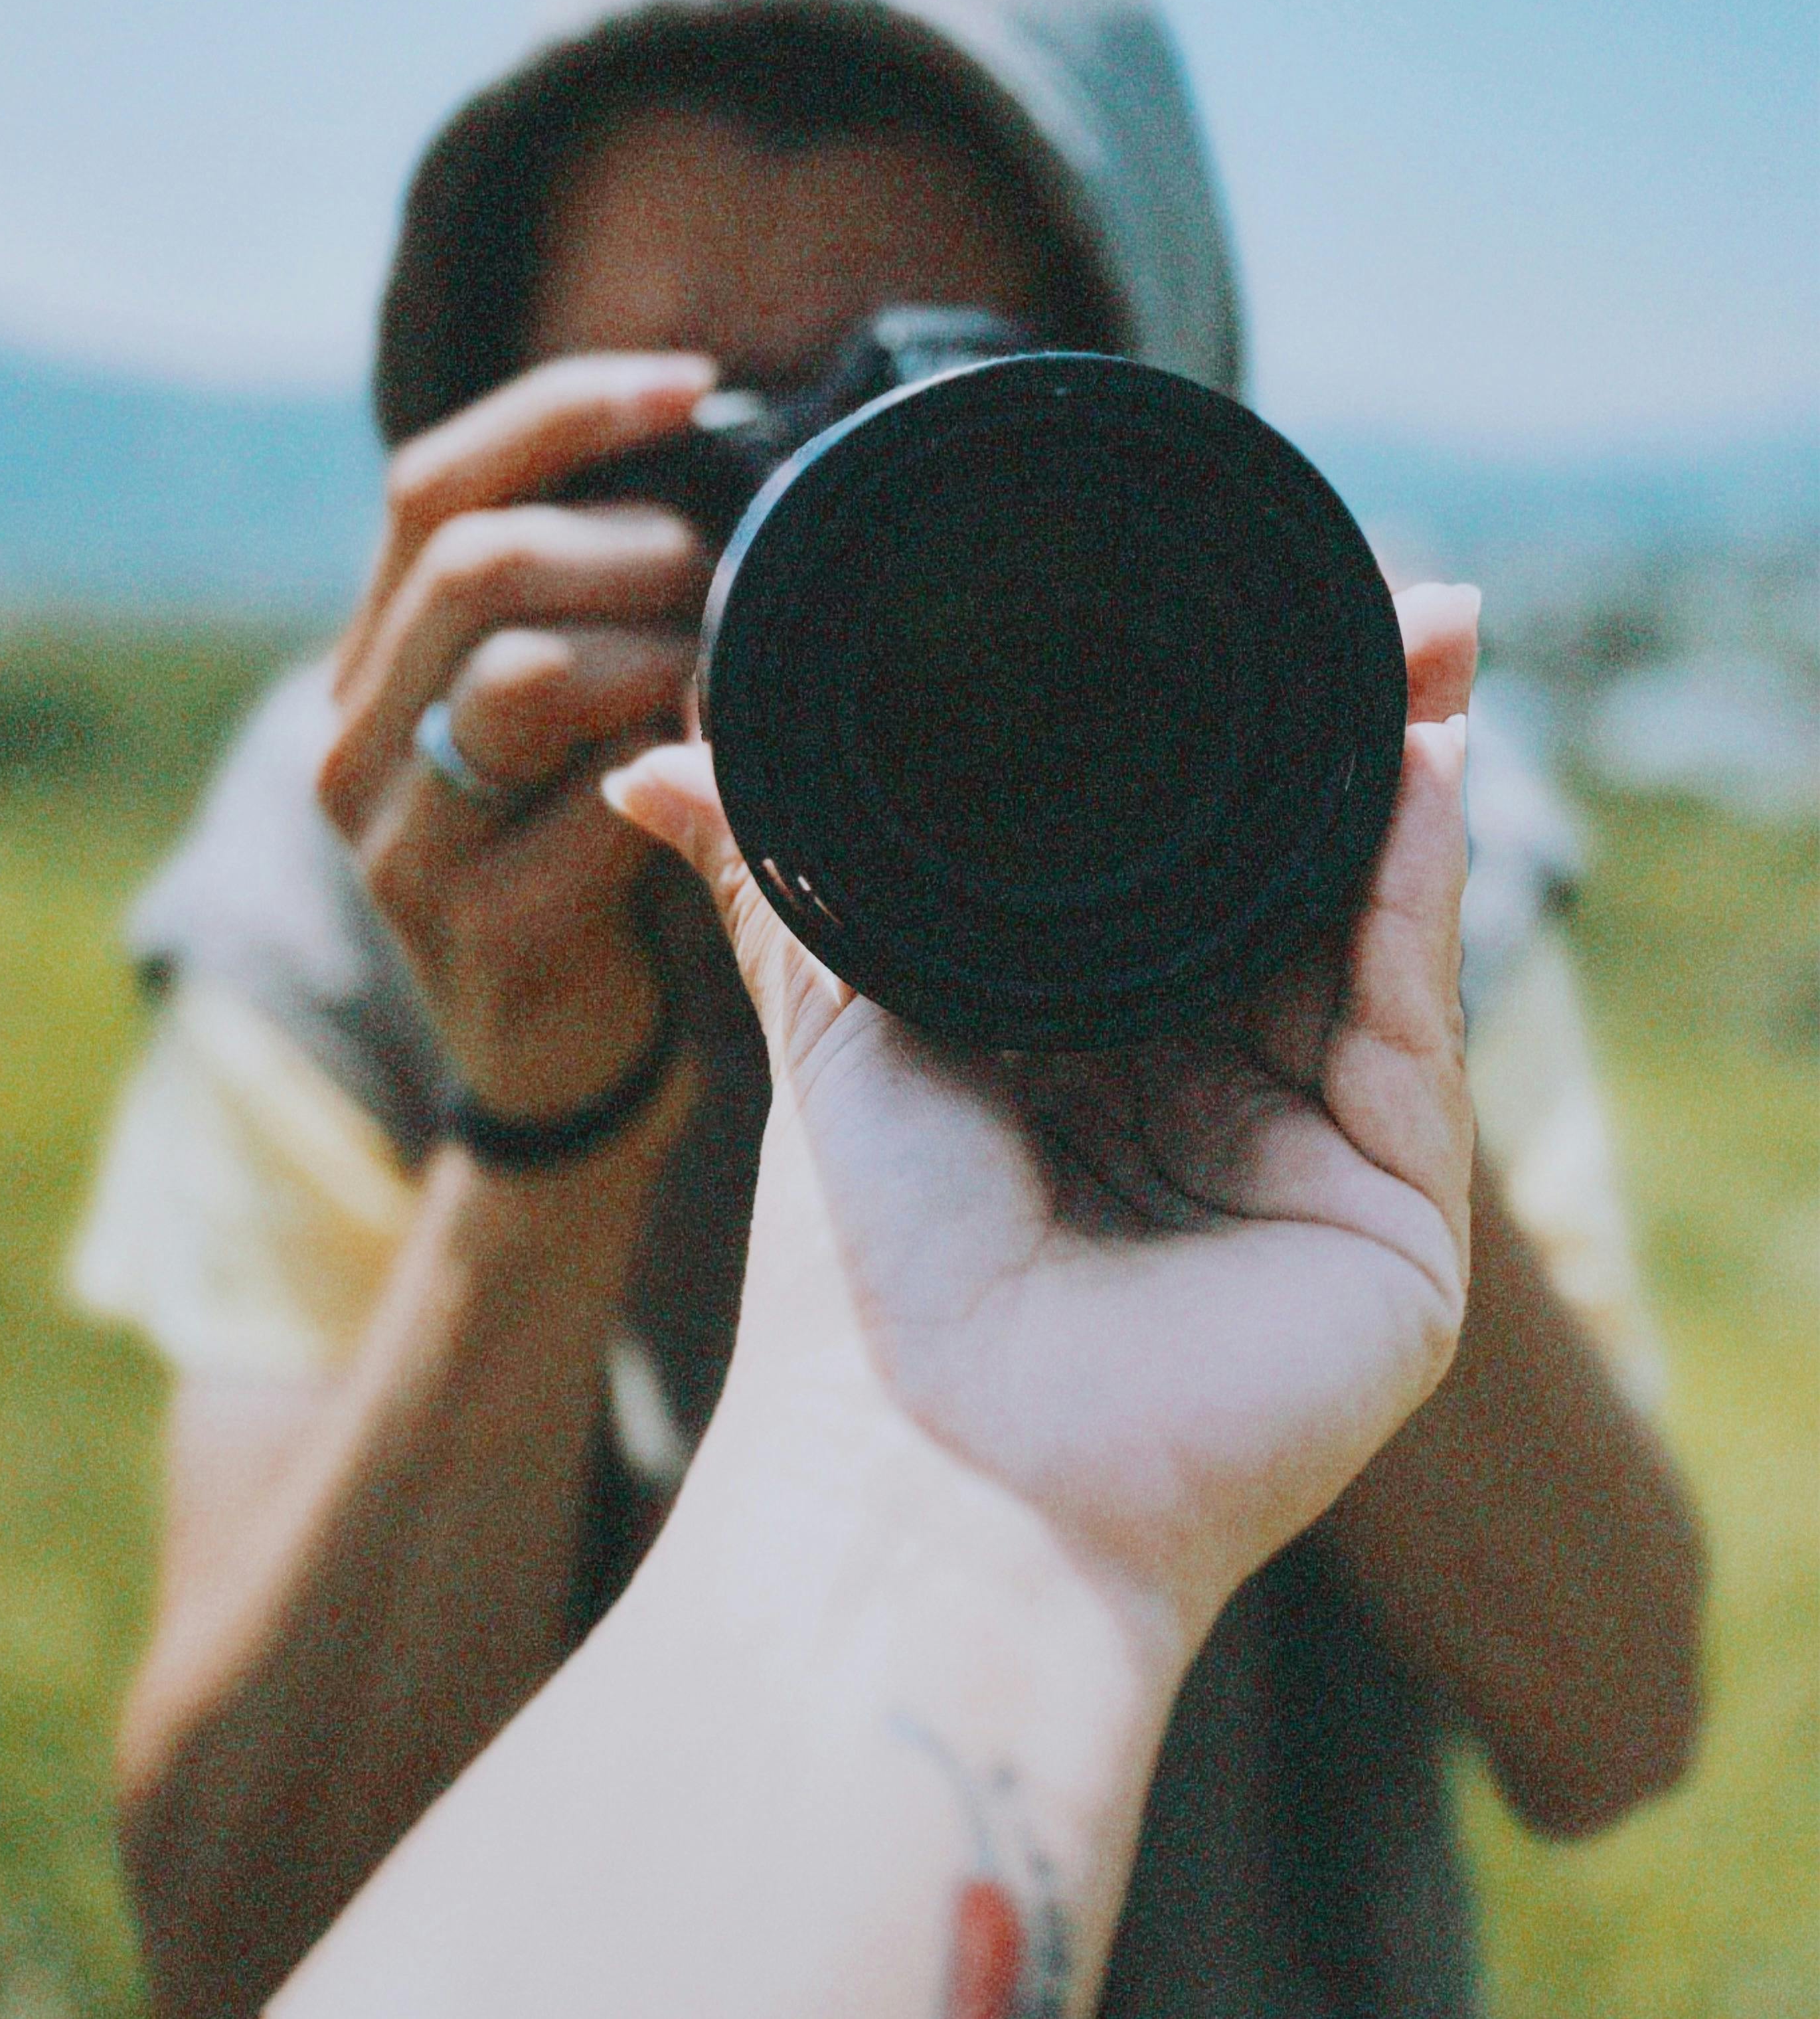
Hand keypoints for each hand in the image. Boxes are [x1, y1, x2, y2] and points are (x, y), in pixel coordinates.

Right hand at [318, 353, 715, 1117]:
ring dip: (655, 648)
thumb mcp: (565, 701)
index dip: (562, 412)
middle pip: (474, 564)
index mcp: (375, 654)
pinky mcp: (472, 930)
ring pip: (520, 674)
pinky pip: (589, 807)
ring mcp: (398, 839)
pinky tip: (721, 770)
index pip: (430, 483)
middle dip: (633, 541)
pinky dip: (677, 770)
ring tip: (725, 667)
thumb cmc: (586, 834)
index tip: (695, 383)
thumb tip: (724, 441)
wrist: (561, 1047)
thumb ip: (588, 593)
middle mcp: (354, 735)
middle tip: (734, 569)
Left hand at [602, 583, 1479, 1651]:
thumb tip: (651, 757)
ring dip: (1398, 789)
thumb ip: (775, 875)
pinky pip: (1408, 1020)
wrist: (927, 1469)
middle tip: (1371, 599)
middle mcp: (1210, 1109)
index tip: (1236, 623)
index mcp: (1091, 1064)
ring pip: (1371, 942)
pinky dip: (1416, 888)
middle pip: (1294, 895)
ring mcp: (1311, 1172)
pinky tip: (1412, 764)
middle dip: (1338, 749)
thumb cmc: (863, 1267)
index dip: (1210, 759)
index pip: (1178, 882)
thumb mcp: (832, 1022)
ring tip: (1415, 642)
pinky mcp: (1391, 1225)